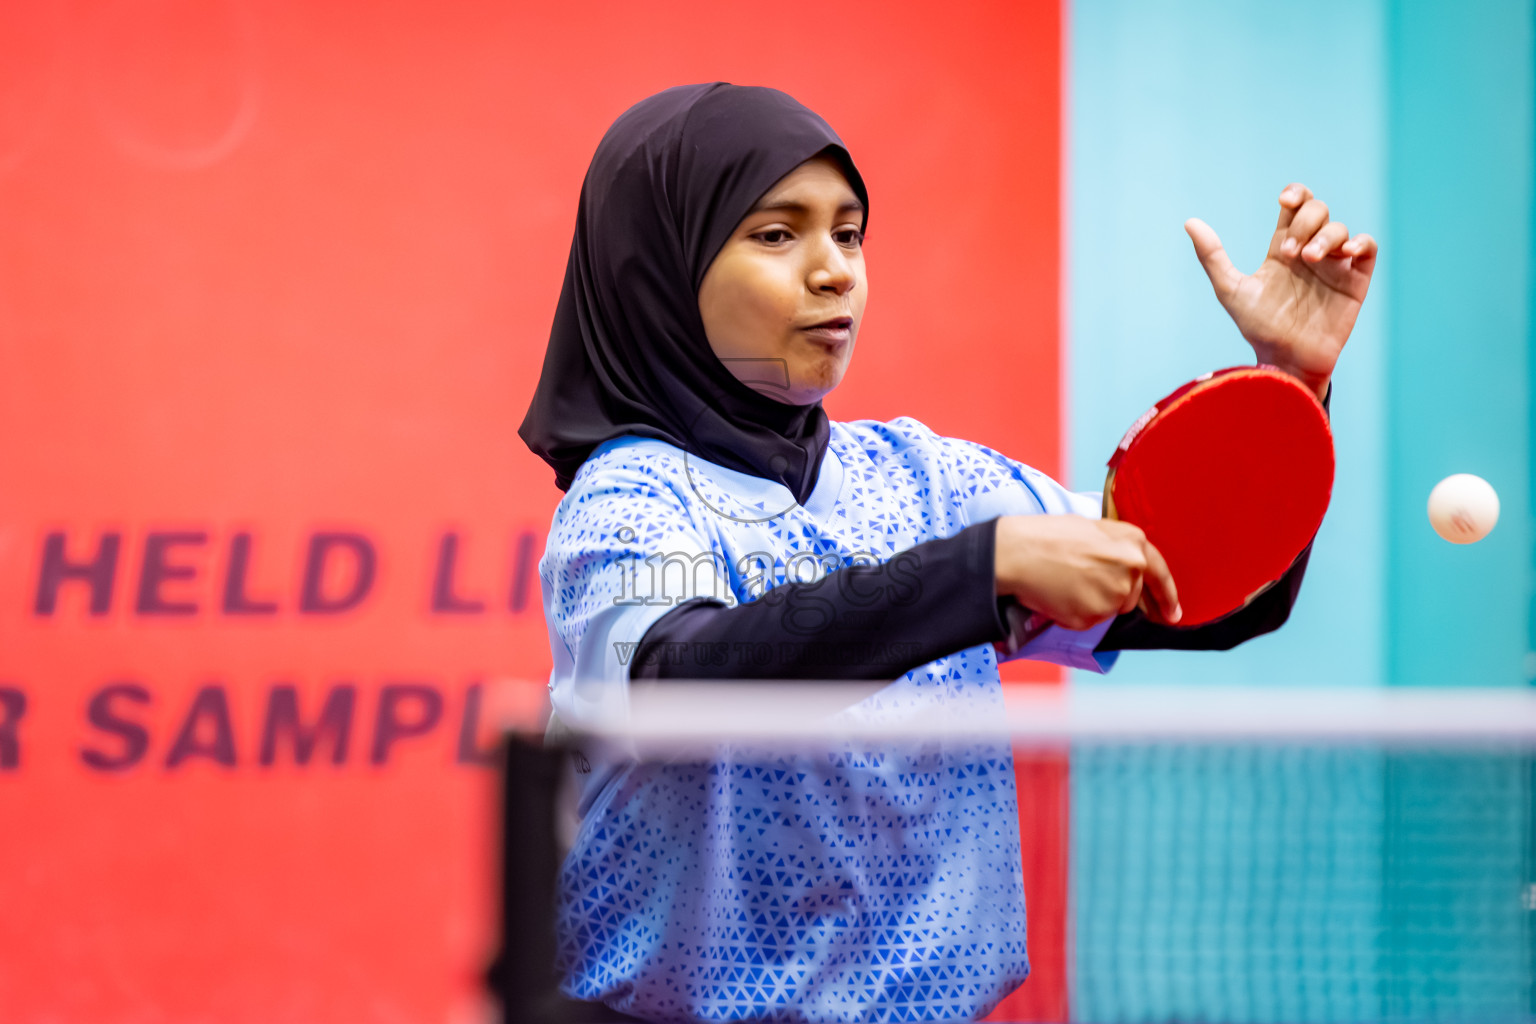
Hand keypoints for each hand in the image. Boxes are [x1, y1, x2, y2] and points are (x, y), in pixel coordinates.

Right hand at [994, 515, 1180, 629]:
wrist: (1018, 552)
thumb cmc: (1047, 536)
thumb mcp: (1091, 529)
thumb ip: (1116, 549)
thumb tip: (1122, 569)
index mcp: (1133, 542)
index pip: (1160, 574)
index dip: (1168, 597)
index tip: (1173, 614)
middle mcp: (1130, 569)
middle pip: (1130, 597)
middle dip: (1110, 594)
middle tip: (1078, 581)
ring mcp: (1114, 595)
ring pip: (1108, 610)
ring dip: (1090, 604)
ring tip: (1064, 583)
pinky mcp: (1094, 616)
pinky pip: (1088, 622)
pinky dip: (1072, 615)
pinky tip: (1057, 595)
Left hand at [1185, 184, 1377, 401]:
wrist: (1285, 361)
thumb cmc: (1258, 328)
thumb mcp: (1231, 290)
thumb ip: (1212, 257)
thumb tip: (1189, 222)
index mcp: (1281, 250)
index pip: (1294, 207)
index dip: (1295, 194)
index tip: (1284, 200)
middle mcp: (1309, 253)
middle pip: (1318, 212)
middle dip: (1304, 222)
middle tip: (1287, 251)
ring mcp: (1334, 266)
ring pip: (1340, 229)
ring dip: (1326, 236)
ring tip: (1309, 257)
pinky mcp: (1355, 281)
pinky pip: (1368, 249)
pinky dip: (1360, 243)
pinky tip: (1345, 253)